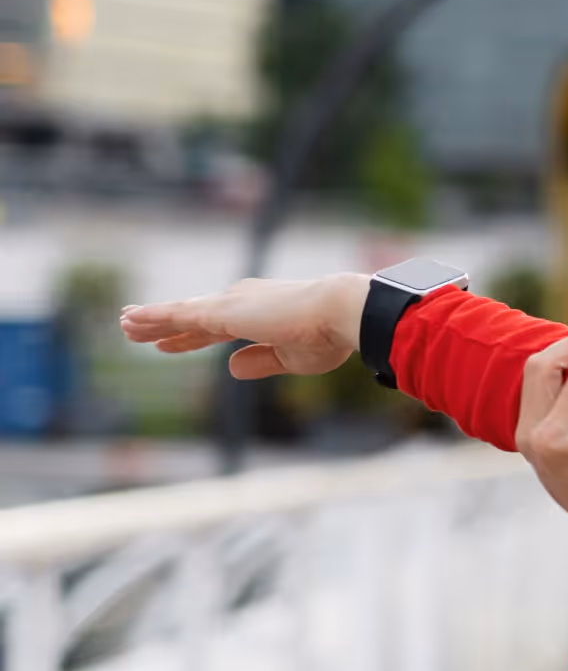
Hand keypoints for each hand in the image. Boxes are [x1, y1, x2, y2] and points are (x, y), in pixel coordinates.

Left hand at [119, 273, 370, 378]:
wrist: (341, 312)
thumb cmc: (329, 335)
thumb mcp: (291, 358)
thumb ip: (260, 362)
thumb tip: (230, 368)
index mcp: (260, 314)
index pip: (216, 328)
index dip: (191, 337)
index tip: (169, 342)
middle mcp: (242, 302)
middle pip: (193, 316)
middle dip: (165, 324)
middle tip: (136, 327)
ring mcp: (230, 305)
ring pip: (181, 314)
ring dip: (151, 320)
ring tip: (124, 323)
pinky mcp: (222, 312)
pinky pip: (179, 314)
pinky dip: (154, 317)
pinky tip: (132, 319)